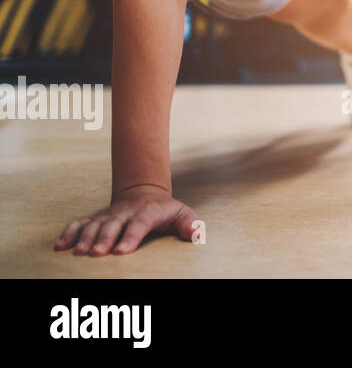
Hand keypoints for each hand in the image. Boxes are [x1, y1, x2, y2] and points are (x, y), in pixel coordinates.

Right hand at [54, 184, 200, 255]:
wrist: (144, 192)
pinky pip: (79, 223)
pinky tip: (60, 247)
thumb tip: (196, 234)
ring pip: (94, 224)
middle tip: (96, 254)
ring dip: (85, 238)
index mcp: (147, 212)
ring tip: (78, 253)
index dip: (131, 236)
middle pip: (113, 224)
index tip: (122, 251)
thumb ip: (190, 223)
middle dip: (104, 238)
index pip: (140, 223)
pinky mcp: (95, 218)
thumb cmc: (165, 210)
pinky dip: (68, 233)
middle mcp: (125, 212)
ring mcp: (108, 214)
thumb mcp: (182, 213)